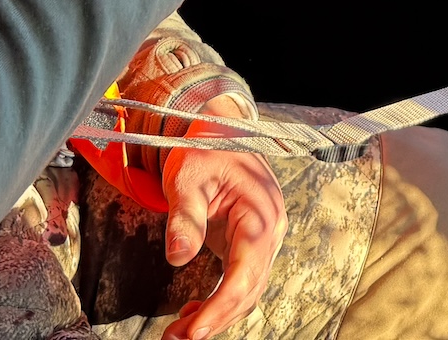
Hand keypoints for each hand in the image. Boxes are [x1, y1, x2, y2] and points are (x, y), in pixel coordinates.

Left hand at [158, 115, 286, 339]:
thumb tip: (178, 258)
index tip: (196, 330)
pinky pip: (240, 281)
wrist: (215, 128)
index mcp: (261, 212)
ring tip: (178, 333)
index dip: (222, 305)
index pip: (246, 272)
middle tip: (177, 339)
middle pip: (249, 289)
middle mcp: (270, 229)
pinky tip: (192, 312)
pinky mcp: (249, 243)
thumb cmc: (204, 146)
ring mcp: (263, 238)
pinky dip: (219, 301)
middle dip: (215, 319)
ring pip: (247, 291)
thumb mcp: (188, 176)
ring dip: (217, 315)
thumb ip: (185, 216)